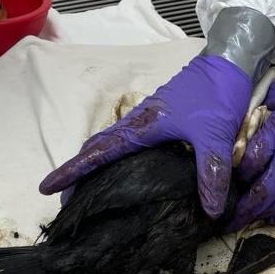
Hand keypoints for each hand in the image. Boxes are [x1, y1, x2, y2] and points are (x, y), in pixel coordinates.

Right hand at [40, 55, 252, 217]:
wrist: (228, 63)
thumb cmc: (217, 94)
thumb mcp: (215, 134)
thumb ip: (211, 171)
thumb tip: (210, 210)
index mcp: (142, 126)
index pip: (98, 152)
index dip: (72, 171)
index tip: (47, 187)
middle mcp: (137, 123)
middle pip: (95, 149)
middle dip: (76, 174)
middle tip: (64, 201)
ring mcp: (146, 121)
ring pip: (108, 145)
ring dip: (92, 165)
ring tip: (85, 191)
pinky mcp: (158, 120)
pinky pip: (125, 142)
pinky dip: (112, 158)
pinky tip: (122, 172)